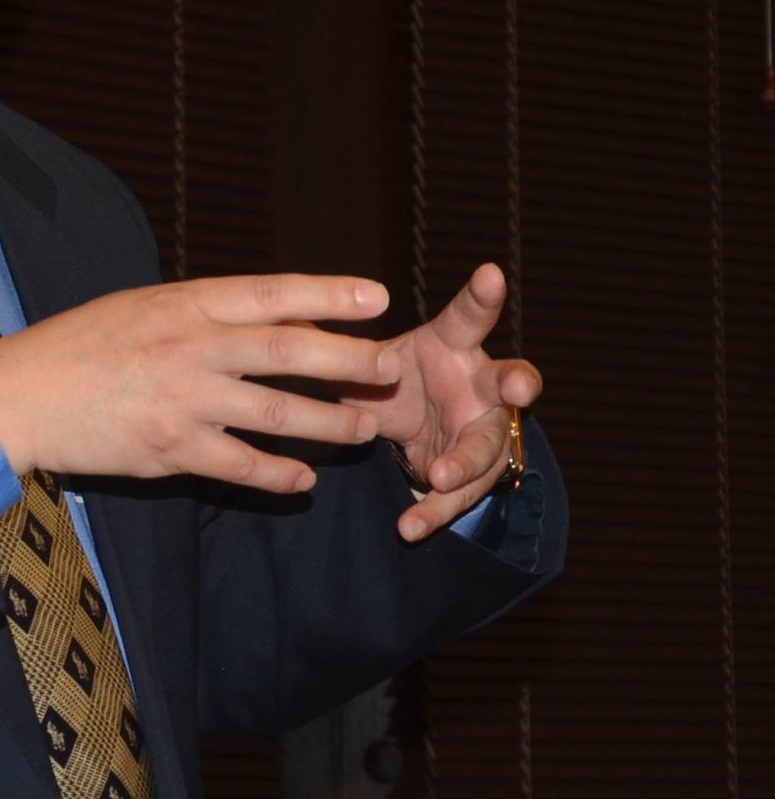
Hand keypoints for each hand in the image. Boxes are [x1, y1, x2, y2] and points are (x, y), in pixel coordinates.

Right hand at [0, 274, 399, 493]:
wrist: (18, 397)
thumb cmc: (76, 347)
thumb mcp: (137, 307)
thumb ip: (198, 313)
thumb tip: (263, 316)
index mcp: (183, 303)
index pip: (272, 293)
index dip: (330, 294)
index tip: (377, 298)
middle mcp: (190, 346)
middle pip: (291, 351)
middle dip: (352, 361)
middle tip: (392, 369)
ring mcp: (184, 399)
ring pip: (281, 413)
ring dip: (332, 425)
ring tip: (365, 432)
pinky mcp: (171, 448)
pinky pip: (244, 465)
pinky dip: (280, 475)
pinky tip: (302, 482)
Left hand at [345, 261, 542, 542]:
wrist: (417, 432)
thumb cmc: (395, 380)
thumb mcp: (367, 363)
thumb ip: (336, 346)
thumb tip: (282, 314)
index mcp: (453, 347)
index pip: (468, 317)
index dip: (482, 296)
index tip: (489, 273)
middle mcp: (479, 386)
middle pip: (509, 381)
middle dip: (517, 382)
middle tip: (515, 387)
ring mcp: (483, 430)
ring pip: (487, 447)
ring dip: (465, 462)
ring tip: (439, 475)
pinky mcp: (471, 473)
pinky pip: (457, 495)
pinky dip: (432, 511)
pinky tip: (410, 525)